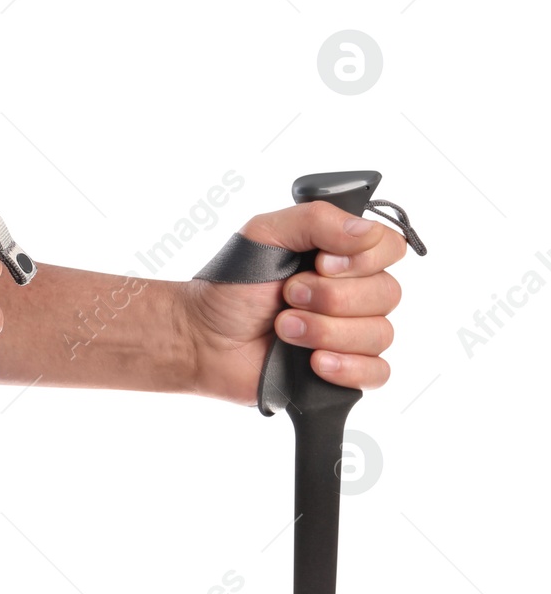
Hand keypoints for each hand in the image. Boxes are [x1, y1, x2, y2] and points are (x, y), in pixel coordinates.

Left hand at [181, 202, 406, 405]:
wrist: (202, 336)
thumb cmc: (232, 285)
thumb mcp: (265, 233)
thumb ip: (316, 220)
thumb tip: (367, 231)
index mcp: (342, 256)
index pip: (390, 248)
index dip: (363, 258)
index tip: (320, 263)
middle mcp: (355, 294)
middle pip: (387, 294)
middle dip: (330, 297)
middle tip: (287, 296)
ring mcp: (351, 335)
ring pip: (380, 334)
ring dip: (325, 331)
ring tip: (283, 328)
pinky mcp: (343, 373)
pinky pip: (377, 373)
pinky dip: (348, 368)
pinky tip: (314, 363)